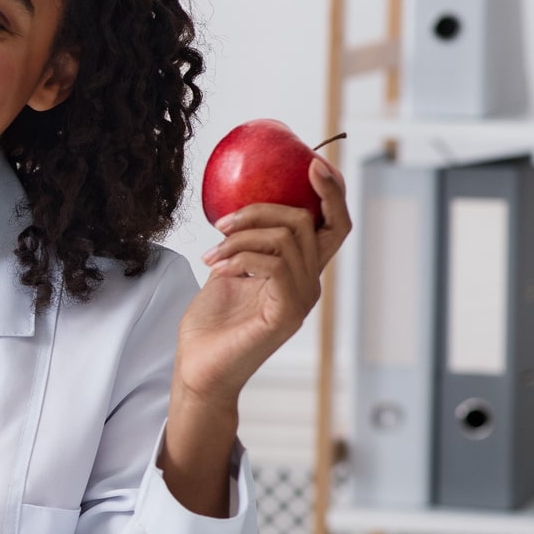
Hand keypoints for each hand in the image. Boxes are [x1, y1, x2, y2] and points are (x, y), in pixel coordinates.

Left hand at [178, 155, 352, 404]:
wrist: (199, 370)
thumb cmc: (210, 327)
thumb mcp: (227, 270)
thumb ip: (245, 242)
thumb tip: (238, 208)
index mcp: (300, 272)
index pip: (334, 226)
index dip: (332, 192)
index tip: (314, 163)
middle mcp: (309, 284)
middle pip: (308, 222)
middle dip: (263, 209)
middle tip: (222, 222)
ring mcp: (301, 300)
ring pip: (287, 238)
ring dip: (241, 237)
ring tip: (211, 253)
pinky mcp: (286, 314)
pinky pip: (273, 264)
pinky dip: (240, 256)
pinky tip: (216, 266)